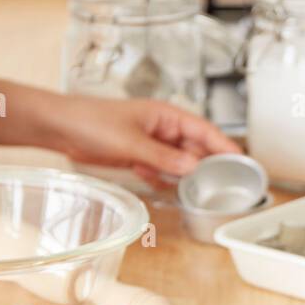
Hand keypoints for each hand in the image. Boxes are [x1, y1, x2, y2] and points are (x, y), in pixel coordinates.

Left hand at [51, 96, 240, 185]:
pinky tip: (157, 183)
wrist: (62, 128)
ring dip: (182, 174)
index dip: (225, 146)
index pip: (205, 131)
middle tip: (218, 184)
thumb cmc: (92, 121)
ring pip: (178, 162)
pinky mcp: (138, 155)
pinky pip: (160, 169)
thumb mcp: (132, 143)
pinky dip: (162, 178)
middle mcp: (163, 128)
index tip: (242, 161)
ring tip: (190, 188)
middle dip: (205, 165)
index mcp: (166, 116)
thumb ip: (164, 157)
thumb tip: (194, 167)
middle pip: (195, 149)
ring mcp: (151, 143)